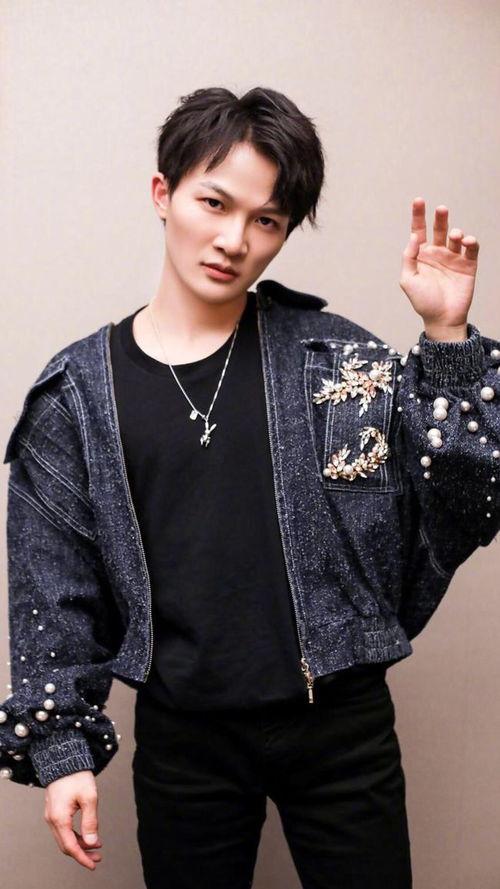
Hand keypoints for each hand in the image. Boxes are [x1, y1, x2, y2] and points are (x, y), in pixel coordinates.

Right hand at [43, 770, 102, 869]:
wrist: (64, 759)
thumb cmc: (76, 775)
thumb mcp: (89, 797)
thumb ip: (90, 822)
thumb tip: (92, 842)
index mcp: (59, 818)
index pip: (70, 846)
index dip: (82, 858)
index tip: (93, 865)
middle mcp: (52, 819)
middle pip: (66, 845)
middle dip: (82, 853)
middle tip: (97, 857)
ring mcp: (51, 815)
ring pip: (64, 838)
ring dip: (80, 844)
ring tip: (96, 846)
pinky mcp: (54, 810)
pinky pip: (63, 829)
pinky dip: (75, 834)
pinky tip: (88, 834)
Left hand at [399, 198, 478, 336]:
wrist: (442, 318)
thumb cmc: (423, 302)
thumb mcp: (408, 280)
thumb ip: (409, 258)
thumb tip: (414, 237)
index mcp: (421, 255)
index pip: (419, 231)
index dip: (418, 215)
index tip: (418, 200)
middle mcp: (437, 254)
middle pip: (439, 229)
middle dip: (440, 217)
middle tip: (441, 208)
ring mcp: (453, 259)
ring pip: (456, 237)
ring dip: (457, 233)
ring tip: (456, 236)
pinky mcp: (468, 265)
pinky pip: (471, 249)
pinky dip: (471, 242)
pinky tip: (467, 242)